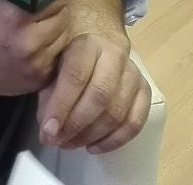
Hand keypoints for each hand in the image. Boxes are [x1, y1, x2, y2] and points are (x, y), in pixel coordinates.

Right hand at [0, 0, 70, 97]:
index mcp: (15, 14)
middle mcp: (28, 40)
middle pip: (63, 17)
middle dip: (56, 12)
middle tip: (43, 11)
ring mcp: (34, 63)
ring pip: (64, 38)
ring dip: (56, 32)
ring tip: (39, 29)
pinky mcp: (38, 79)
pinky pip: (58, 58)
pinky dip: (50, 51)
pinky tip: (35, 47)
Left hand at [36, 31, 150, 154]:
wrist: (98, 48)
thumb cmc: (69, 61)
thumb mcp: (51, 70)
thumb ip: (48, 98)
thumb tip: (49, 133)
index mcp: (87, 45)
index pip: (76, 75)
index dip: (61, 105)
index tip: (48, 130)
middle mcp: (114, 55)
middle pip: (100, 95)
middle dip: (76, 125)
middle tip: (58, 141)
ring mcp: (133, 74)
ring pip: (117, 111)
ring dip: (92, 135)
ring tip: (71, 145)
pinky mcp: (144, 92)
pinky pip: (135, 122)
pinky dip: (114, 140)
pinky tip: (94, 147)